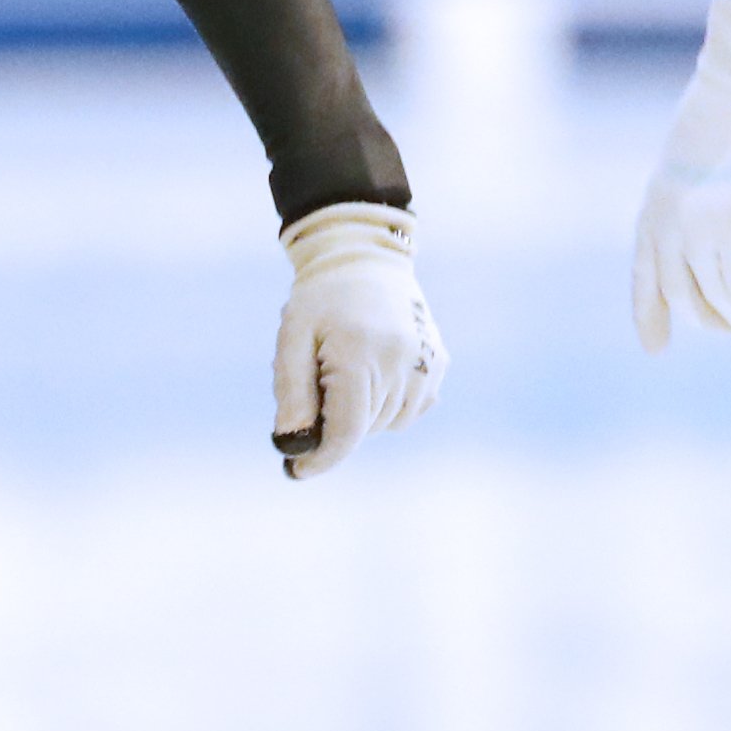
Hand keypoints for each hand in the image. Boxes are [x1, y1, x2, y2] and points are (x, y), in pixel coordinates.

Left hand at [271, 201, 444, 478]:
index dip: (322, 458)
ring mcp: (426, 363)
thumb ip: (292, 394)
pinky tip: (372, 370)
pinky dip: (387, 404)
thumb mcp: (292, 340)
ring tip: (345, 369)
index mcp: (360, 353)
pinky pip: (409, 410)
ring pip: (387, 423)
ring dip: (362, 414)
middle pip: (363, 428)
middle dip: (334, 424)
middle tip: (316, 385)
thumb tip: (293, 447)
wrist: (366, 259)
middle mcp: (400, 361)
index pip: (347, 430)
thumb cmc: (319, 301)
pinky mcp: (438, 363)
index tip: (297, 471)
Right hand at [636, 0, 730, 349]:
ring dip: (696, 313)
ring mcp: (662, 209)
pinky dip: (646, 301)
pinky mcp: (654, 197)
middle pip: (705, 298)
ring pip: (671, 287)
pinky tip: (654, 340)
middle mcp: (685, 222)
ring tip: (722, 324)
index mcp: (727, 221)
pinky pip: (642, 261)